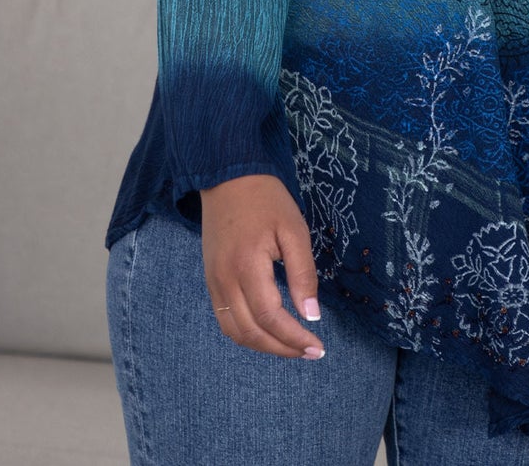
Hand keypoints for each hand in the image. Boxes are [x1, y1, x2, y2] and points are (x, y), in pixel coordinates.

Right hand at [198, 174, 325, 359]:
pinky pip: (225, 319)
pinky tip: (268, 331)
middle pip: (251, 332)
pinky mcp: (211, 279)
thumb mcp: (294, 229)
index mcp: (247, 266)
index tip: (318, 345)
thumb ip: (302, 273)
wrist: (228, 177)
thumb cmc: (266, 199)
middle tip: (310, 352)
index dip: (294, 338)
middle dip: (282, 348)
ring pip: (235, 331)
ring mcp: (214, 281)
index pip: (270, 317)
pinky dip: (246, 333)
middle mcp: (224, 280)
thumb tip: (311, 314)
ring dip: (264, 346)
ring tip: (292, 346)